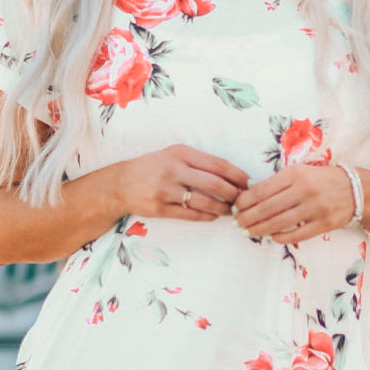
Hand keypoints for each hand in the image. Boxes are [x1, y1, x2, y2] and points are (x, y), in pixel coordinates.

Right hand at [118, 144, 248, 220]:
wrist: (121, 183)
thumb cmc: (153, 167)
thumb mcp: (174, 155)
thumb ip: (199, 162)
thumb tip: (231, 175)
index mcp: (181, 153)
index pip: (218, 164)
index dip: (237, 175)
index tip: (248, 182)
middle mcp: (174, 169)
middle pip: (214, 184)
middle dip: (233, 194)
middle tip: (243, 200)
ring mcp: (166, 190)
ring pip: (204, 202)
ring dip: (222, 208)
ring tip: (230, 211)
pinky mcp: (160, 208)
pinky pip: (190, 214)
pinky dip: (206, 216)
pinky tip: (214, 216)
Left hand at [232, 163, 356, 243]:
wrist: (355, 189)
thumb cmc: (321, 179)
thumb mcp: (300, 172)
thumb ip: (278, 182)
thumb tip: (250, 196)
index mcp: (295, 174)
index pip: (262, 190)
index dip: (245, 201)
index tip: (235, 207)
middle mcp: (304, 190)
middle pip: (267, 208)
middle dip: (248, 217)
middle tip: (238, 223)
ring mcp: (315, 208)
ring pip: (279, 222)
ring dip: (260, 229)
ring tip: (249, 232)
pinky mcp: (324, 224)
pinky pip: (297, 234)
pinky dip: (281, 237)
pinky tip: (271, 237)